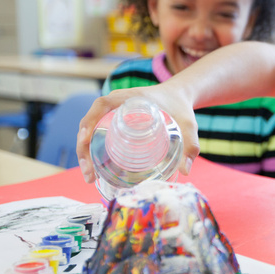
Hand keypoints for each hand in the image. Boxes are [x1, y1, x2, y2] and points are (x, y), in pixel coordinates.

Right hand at [76, 84, 199, 182]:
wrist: (179, 96)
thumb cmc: (181, 107)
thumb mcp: (188, 124)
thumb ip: (190, 144)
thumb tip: (186, 172)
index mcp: (128, 97)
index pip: (101, 105)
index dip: (89, 123)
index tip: (84, 141)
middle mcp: (116, 103)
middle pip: (90, 123)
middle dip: (83, 148)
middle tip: (90, 174)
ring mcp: (113, 112)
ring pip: (90, 131)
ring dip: (85, 152)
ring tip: (91, 177)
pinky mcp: (114, 121)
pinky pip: (97, 133)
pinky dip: (92, 149)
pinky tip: (95, 170)